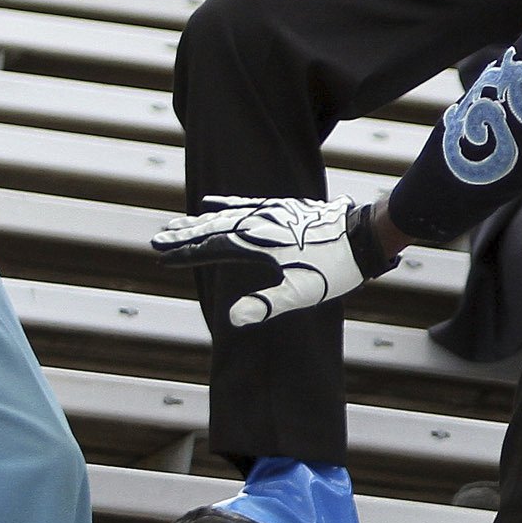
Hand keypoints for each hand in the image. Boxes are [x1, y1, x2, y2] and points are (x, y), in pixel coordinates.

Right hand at [152, 196, 401, 325]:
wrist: (365, 235)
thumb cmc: (335, 268)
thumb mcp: (302, 293)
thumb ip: (266, 305)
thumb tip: (233, 319)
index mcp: (259, 244)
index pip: (213, 249)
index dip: (187, 254)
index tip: (162, 258)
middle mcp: (261, 223)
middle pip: (214, 228)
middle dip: (184, 235)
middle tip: (156, 240)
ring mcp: (272, 212)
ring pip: (227, 214)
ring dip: (200, 221)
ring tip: (176, 224)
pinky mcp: (284, 207)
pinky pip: (248, 203)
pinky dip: (227, 204)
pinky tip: (213, 203)